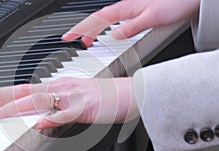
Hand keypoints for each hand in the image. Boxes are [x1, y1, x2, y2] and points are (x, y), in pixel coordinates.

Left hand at [0, 77, 138, 129]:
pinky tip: (38, 123)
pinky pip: (65, 114)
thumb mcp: (78, 97)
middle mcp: (63, 87)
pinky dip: (51, 118)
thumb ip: (59, 106)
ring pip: (40, 100)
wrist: (129, 93)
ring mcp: (73, 97)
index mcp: (61, 85)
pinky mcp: (85, 108)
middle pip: (27, 90)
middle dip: (2, 94)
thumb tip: (44, 115)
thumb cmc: (106, 96)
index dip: (8, 92)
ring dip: (18, 106)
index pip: (29, 88)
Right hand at [62, 0, 199, 46]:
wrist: (187, 0)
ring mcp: (128, 12)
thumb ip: (131, 28)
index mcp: (123, 9)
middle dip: (82, 31)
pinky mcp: (133, 15)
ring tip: (87, 43)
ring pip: (103, 21)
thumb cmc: (173, 4)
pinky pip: (112, 23)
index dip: (79, 29)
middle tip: (73, 42)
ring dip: (93, 32)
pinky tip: (106, 35)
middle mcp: (124, 9)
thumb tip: (113, 36)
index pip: (95, 20)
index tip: (67, 37)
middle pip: (96, 20)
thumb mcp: (151, 18)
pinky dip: (104, 30)